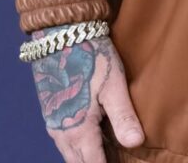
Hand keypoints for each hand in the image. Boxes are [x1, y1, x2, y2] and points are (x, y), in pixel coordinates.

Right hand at [31, 31, 144, 162]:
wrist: (60, 36)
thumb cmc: (91, 58)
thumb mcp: (113, 86)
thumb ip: (124, 117)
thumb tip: (136, 144)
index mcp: (78, 129)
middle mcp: (61, 132)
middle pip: (79, 162)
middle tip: (117, 162)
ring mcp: (54, 124)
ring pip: (70, 153)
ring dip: (86, 157)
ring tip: (108, 156)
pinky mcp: (51, 114)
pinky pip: (65, 141)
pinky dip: (79, 147)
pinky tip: (94, 142)